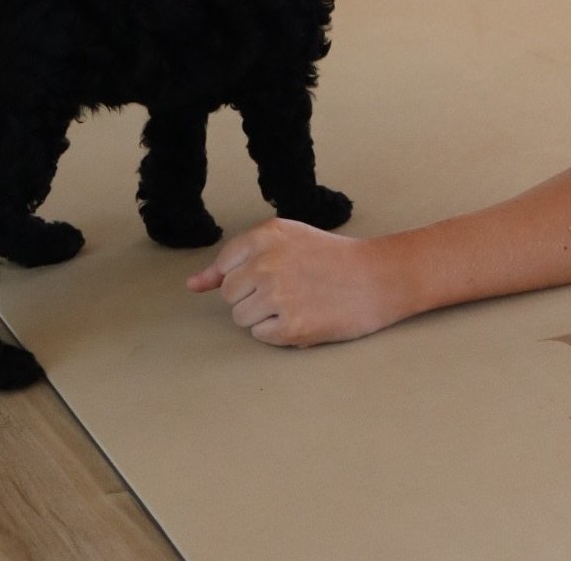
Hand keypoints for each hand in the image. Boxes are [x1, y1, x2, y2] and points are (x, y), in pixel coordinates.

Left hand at [187, 218, 391, 346]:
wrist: (377, 277)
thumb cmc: (330, 257)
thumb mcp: (285, 240)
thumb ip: (235, 260)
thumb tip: (193, 284)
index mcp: (265, 235)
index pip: (225, 266)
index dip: (245, 276)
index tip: (269, 275)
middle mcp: (267, 262)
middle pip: (230, 295)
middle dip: (252, 297)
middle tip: (287, 289)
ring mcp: (278, 295)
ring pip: (241, 318)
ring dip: (263, 317)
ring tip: (296, 302)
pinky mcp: (291, 326)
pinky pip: (261, 336)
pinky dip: (278, 332)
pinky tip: (303, 316)